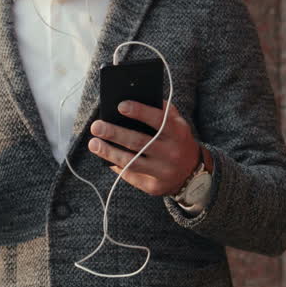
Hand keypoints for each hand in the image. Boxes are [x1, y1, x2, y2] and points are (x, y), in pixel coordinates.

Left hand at [88, 100, 202, 196]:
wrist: (191, 172)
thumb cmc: (176, 139)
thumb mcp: (176, 123)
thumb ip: (161, 110)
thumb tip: (131, 100)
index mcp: (178, 132)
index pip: (158, 120)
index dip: (139, 112)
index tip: (120, 105)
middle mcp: (172, 152)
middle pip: (139, 142)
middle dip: (115, 133)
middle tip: (96, 126)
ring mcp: (163, 171)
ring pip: (131, 162)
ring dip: (109, 152)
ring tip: (94, 143)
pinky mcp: (154, 186)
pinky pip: (131, 176)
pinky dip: (116, 166)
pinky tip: (104, 158)